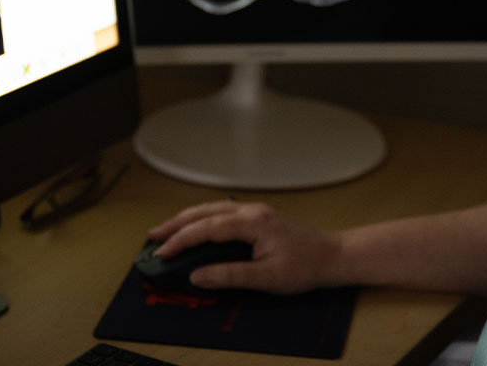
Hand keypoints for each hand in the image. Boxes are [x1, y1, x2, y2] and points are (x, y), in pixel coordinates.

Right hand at [147, 201, 342, 294]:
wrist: (332, 256)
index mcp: (252, 222)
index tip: (162, 253)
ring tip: (167, 230)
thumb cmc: (305, 266)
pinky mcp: (258, 217)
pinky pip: (222, 212)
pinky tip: (196, 225)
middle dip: (176, 224)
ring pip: (212, 209)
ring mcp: (255, 211)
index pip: (205, 228)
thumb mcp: (266, 277)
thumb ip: (229, 275)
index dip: (181, 241)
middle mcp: (251, 211)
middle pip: (204, 212)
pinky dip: (203, 218)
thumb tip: (198, 275)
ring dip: (187, 219)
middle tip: (153, 237)